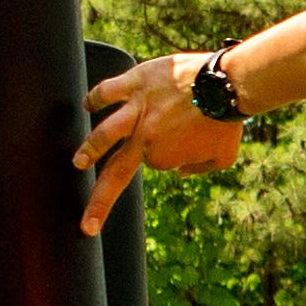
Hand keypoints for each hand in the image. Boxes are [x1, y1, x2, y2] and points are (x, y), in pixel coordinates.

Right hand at [74, 53, 245, 235]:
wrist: (227, 86)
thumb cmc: (227, 121)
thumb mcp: (223, 157)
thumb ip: (200, 168)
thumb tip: (181, 172)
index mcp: (162, 156)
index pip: (153, 163)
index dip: (166, 153)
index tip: (180, 140)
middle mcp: (143, 137)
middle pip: (114, 175)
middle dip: (98, 204)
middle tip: (87, 224)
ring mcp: (137, 109)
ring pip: (104, 133)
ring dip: (90, 149)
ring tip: (78, 162)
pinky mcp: (136, 82)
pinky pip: (108, 91)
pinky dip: (95, 98)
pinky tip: (87, 104)